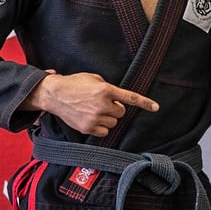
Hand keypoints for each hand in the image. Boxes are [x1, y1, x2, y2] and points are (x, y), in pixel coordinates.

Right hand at [24, 71, 158, 136]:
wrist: (54, 94)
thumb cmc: (74, 84)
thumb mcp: (93, 78)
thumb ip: (108, 87)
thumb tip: (118, 98)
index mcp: (105, 90)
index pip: (130, 97)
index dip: (145, 103)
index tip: (156, 108)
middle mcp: (102, 104)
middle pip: (121, 112)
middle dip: (115, 108)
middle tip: (103, 103)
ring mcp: (95, 118)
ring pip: (113, 122)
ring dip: (108, 117)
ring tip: (94, 110)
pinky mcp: (88, 127)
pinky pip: (104, 131)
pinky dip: (101, 127)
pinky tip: (91, 119)